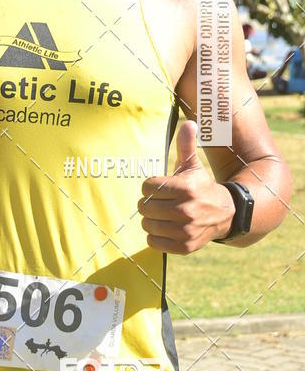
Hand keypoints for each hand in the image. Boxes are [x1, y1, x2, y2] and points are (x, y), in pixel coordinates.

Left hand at [137, 120, 234, 254]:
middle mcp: (186, 210)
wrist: (225, 214)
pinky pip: (154, 243)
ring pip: (147, 225)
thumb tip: (190, 123)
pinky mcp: (185, 247)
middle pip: (144, 207)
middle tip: (157, 201)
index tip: (157, 187)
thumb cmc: (201, 186)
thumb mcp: (194, 166)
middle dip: (147, 203)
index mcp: (186, 188)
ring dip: (151, 220)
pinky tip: (165, 228)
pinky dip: (155, 237)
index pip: (147, 187)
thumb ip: (186, 145)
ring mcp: (186, 230)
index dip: (149, 186)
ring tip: (161, 214)